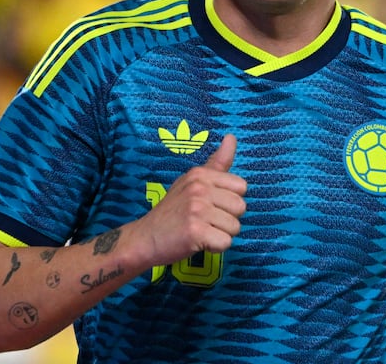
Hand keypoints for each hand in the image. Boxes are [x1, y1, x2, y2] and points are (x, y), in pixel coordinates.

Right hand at [141, 134, 246, 264]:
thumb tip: (232, 137)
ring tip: (201, 231)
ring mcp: (197, 209)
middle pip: (241, 207)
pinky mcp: (195, 231)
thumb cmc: (172, 211)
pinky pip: (225, 243)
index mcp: (200, 174)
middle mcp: (199, 188)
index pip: (241, 186)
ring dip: (221, 235)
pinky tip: (199, 242)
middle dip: (227, 219)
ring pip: (235, 227)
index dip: (229, 201)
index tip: (210, 206)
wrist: (144, 238)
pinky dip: (215, 247)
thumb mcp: (191, 181)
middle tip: (205, 221)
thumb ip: (216, 163)